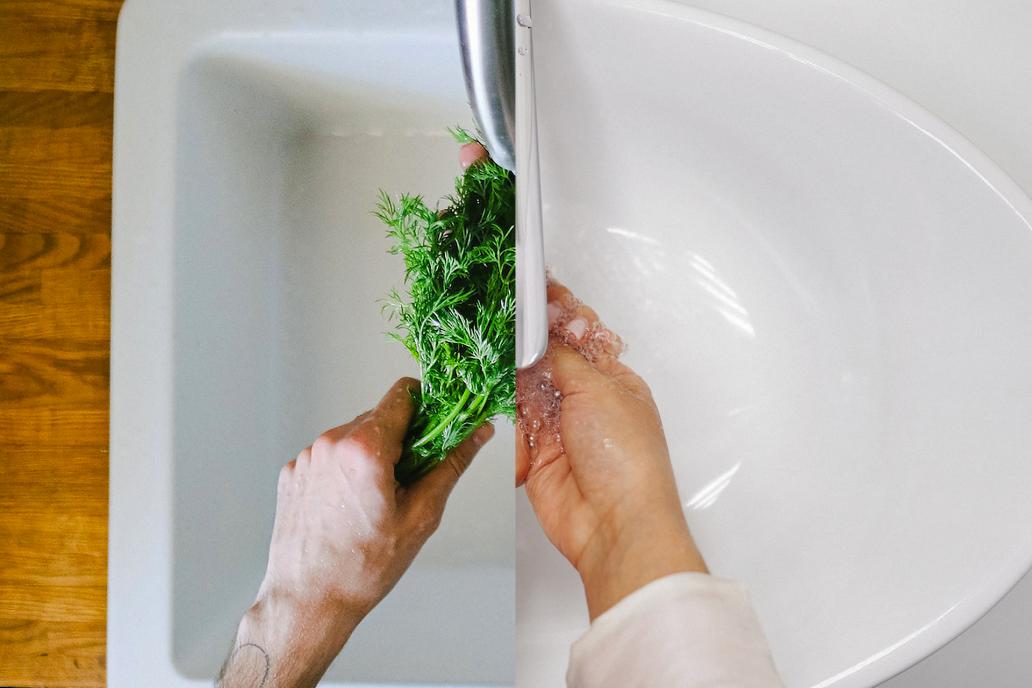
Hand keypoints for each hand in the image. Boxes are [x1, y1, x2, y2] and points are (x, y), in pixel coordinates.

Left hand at [218, 377, 493, 687]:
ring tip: (375, 501)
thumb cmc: (361, 568)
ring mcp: (308, 457)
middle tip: (411, 480)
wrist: (308, 600)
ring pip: (353, 437)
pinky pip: (329, 456)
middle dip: (400, 440)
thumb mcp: (421, 515)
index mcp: (365, 448)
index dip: (427, 406)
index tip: (437, 426)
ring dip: (371, 456)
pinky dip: (345, 471)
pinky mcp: (293, 472)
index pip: (403, 393)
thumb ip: (451, 465)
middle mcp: (331, 443)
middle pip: (379, 417)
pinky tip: (350, 506)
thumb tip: (477, 434)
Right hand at [517, 283, 706, 619]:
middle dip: (528, 338)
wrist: (613, 525)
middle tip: (504, 312)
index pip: (582, 336)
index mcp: (615, 382)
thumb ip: (562, 359)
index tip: (535, 286)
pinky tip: (494, 386)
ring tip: (494, 343)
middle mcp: (588, 402)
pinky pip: (513, 421)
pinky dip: (504, 407)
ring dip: (513, 371)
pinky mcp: (538, 453)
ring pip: (527, 387)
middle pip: (549, 358)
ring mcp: (561, 427)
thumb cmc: (628, 461)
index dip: (559, 311)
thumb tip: (541, 334)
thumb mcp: (599, 391)